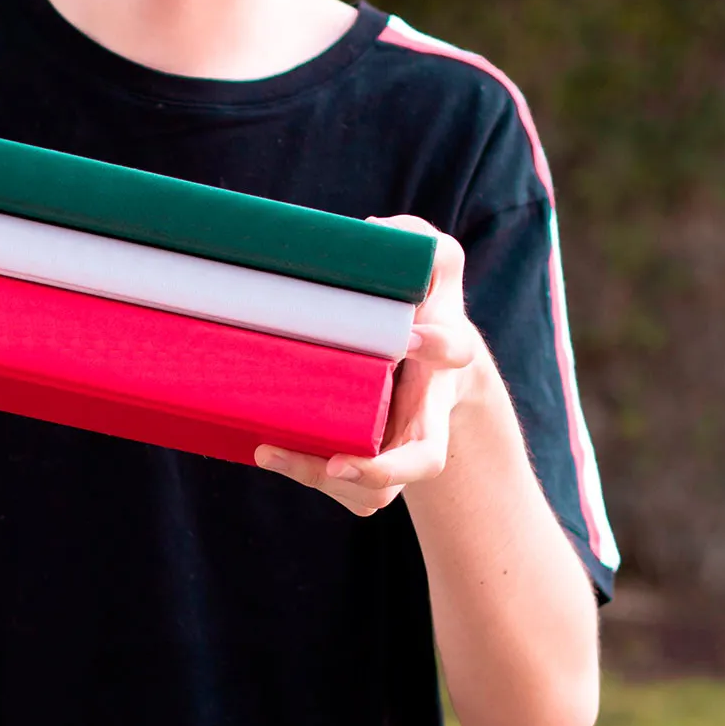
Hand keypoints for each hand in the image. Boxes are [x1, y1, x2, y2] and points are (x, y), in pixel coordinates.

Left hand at [255, 214, 483, 515]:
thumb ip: (416, 241)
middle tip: (339, 462)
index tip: (412, 334)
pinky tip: (268, 448)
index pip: (456, 352)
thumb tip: (372, 232)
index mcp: (445, 354)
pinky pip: (349, 493)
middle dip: (382, 468)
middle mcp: (429, 412)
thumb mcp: (432, 264)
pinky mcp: (371, 468)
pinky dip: (308, 476)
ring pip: (376, 491)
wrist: (430, 366)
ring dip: (324, 477)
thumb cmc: (421, 305)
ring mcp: (401, 447)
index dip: (439, 347)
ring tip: (271, 449)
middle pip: (423, 461)